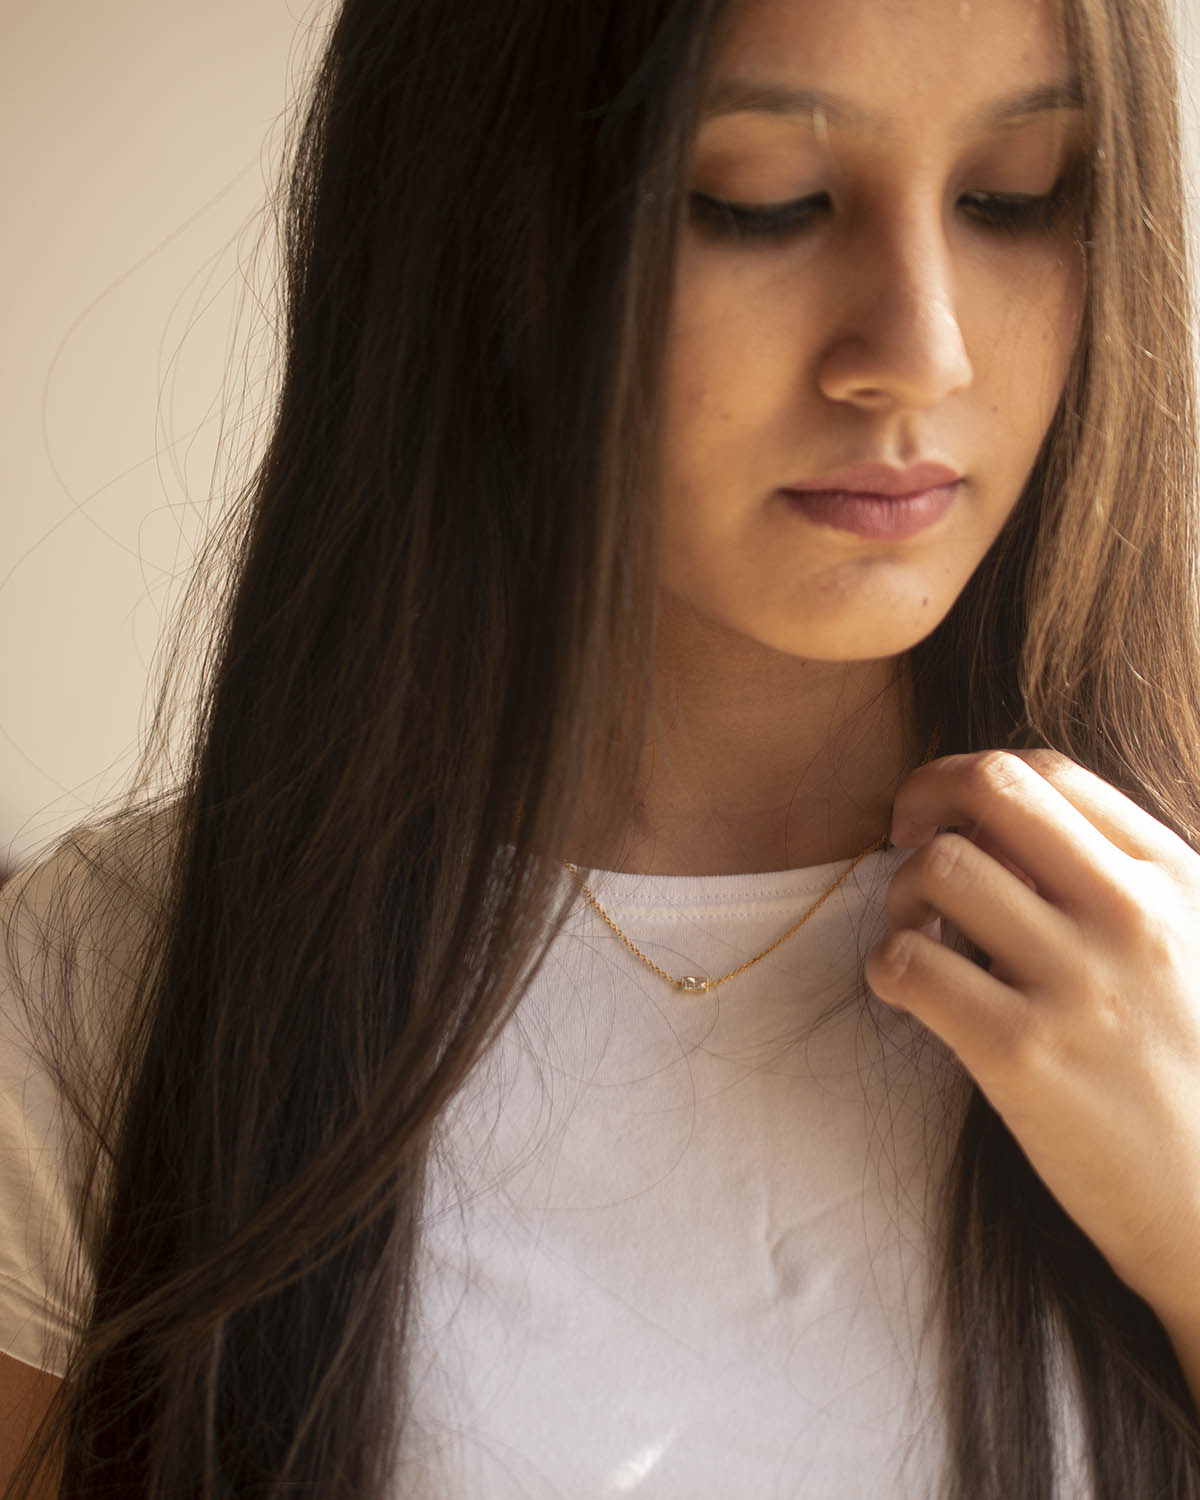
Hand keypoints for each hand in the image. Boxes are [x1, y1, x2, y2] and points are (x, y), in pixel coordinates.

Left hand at [864, 748, 1199, 1330]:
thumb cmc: (1189, 1076)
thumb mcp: (1186, 951)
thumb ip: (1113, 884)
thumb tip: (992, 832)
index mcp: (1171, 880)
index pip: (1046, 770)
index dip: (968, 777)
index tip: (940, 814)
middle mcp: (1129, 915)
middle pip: (989, 789)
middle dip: (921, 798)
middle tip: (902, 842)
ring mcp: (1077, 983)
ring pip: (939, 868)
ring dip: (900, 893)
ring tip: (915, 934)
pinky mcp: (1022, 1055)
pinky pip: (911, 964)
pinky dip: (886, 966)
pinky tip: (904, 990)